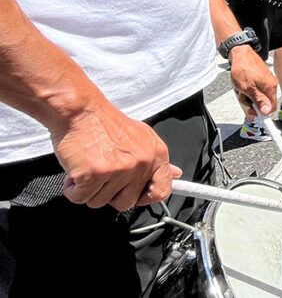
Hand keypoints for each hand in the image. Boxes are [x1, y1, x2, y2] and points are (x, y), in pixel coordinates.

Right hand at [52, 102, 179, 210]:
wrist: (80, 110)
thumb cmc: (105, 123)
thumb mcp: (141, 136)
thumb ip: (156, 160)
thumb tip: (175, 174)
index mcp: (156, 154)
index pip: (162, 190)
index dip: (146, 197)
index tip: (135, 195)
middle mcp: (141, 163)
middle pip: (126, 202)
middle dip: (109, 193)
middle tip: (103, 173)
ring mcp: (118, 170)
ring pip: (100, 202)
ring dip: (89, 190)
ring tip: (89, 166)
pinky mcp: (94, 175)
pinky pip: (80, 198)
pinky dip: (73, 189)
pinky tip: (76, 171)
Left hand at [229, 45, 277, 118]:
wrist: (240, 53)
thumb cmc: (243, 68)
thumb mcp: (248, 88)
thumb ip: (259, 101)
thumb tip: (267, 111)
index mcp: (270, 88)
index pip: (271, 108)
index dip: (264, 115)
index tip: (264, 124)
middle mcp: (271, 85)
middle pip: (263, 103)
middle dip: (251, 103)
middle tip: (243, 97)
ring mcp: (265, 81)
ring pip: (257, 97)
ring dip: (247, 96)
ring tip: (241, 88)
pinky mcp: (260, 79)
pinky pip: (255, 90)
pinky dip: (247, 90)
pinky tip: (243, 85)